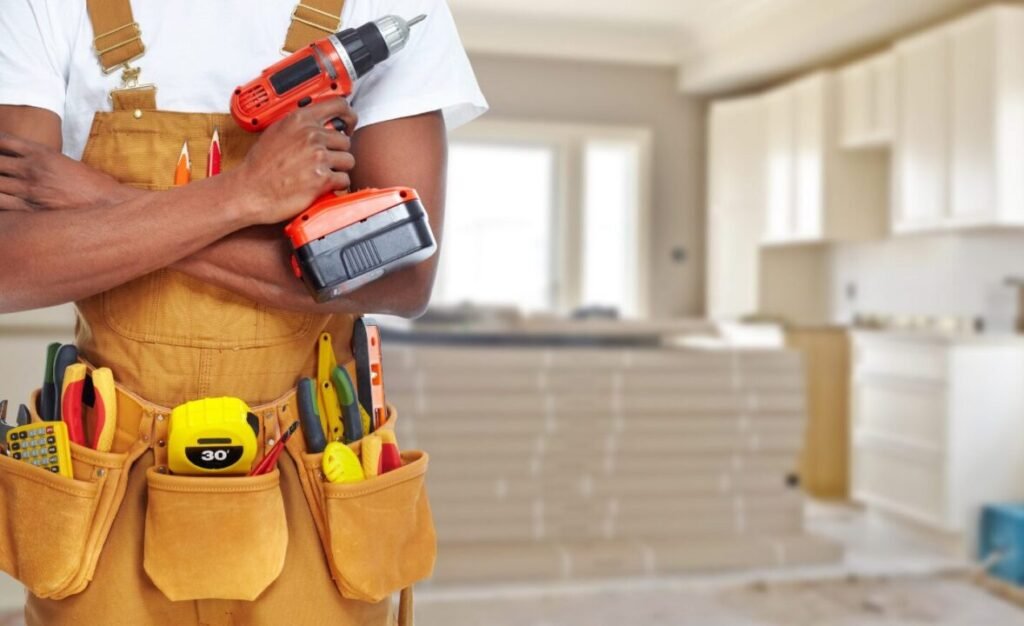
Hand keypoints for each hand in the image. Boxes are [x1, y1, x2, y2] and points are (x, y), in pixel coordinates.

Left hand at [0, 133, 137, 211]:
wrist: (110, 204)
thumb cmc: (96, 186)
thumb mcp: (69, 164)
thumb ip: (48, 162)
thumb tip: (34, 165)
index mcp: (41, 153)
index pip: (3, 140)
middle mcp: (31, 169)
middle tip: (1, 173)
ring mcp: (30, 190)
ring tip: (2, 188)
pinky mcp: (32, 210)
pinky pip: (2, 205)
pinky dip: (0, 204)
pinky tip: (3, 205)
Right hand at [231, 97, 357, 224]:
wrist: (250, 190)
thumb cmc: (260, 166)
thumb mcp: (277, 131)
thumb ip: (299, 125)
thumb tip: (319, 122)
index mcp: (300, 119)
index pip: (339, 106)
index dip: (349, 116)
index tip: (348, 124)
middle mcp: (311, 135)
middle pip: (345, 140)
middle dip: (338, 152)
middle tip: (325, 161)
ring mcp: (318, 156)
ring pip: (348, 160)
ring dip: (339, 169)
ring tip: (321, 174)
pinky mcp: (322, 178)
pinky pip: (344, 179)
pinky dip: (336, 185)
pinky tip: (322, 185)